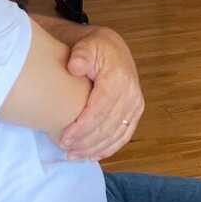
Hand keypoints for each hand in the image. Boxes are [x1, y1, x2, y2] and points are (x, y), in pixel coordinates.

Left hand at [59, 26, 144, 160]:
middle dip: (86, 142)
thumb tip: (75, 67)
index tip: (64, 137)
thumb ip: (81, 54)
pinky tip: (93, 156)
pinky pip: (124, 136)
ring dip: (94, 149)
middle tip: (65, 150)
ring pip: (116, 135)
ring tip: (73, 156)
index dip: (83, 127)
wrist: (114, 49)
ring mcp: (136, 105)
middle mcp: (132, 94)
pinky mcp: (135, 113)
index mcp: (119, 78)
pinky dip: (108, 149)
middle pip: (108, 126)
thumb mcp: (87, 45)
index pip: (100, 110)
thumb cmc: (97, 48)